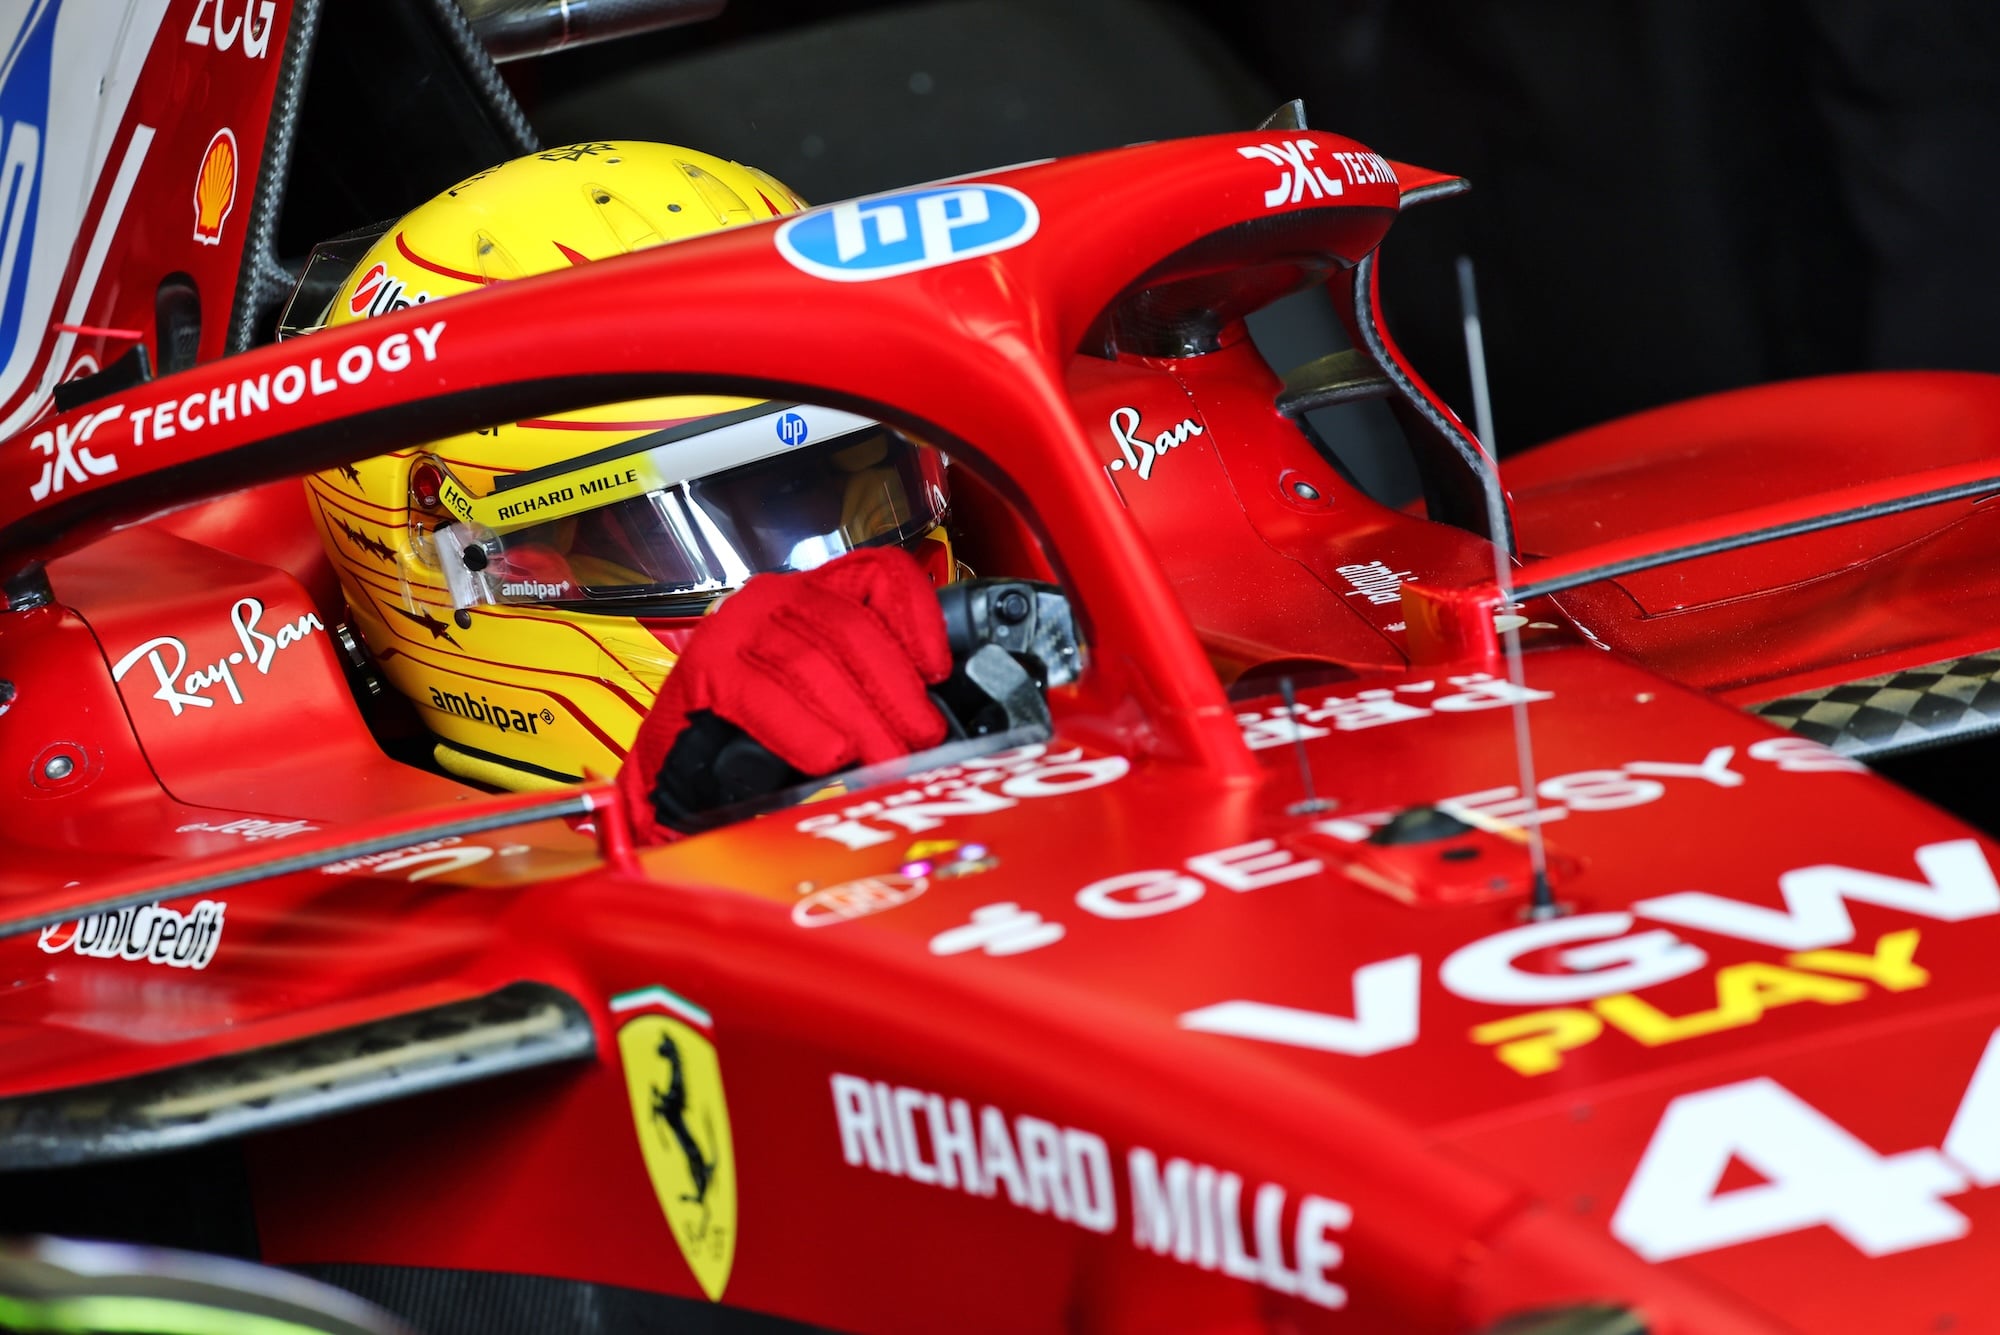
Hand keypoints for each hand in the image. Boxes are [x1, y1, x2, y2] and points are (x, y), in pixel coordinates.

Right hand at [619, 547, 951, 840]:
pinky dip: (802, 729)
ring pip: (814, 664)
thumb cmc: (760, 736)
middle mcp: (776, 598)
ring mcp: (736, 630)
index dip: (918, 618)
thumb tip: (931, 716)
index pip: (879, 575)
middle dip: (896, 691)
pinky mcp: (704, 671)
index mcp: (815, 594)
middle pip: (853, 628)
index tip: (939, 671)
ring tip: (887, 761)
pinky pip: (763, 696)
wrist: (678, 777)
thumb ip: (871, 689)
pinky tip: (831, 757)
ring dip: (860, 719)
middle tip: (922, 740)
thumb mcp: (828, 699)